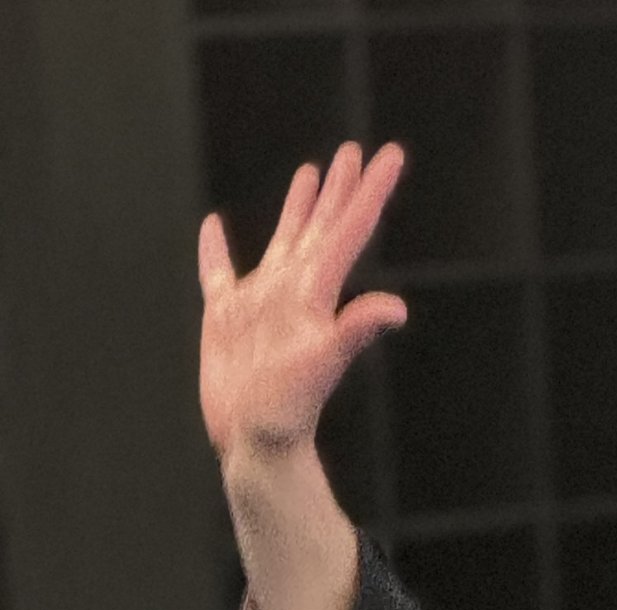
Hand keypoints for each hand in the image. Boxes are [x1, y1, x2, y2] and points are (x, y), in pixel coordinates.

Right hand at [198, 142, 407, 467]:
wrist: (256, 444)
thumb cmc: (289, 409)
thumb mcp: (323, 363)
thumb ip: (355, 330)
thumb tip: (396, 309)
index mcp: (315, 292)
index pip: (350, 230)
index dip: (369, 191)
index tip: (391, 155)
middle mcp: (293, 290)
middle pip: (323, 227)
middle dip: (340, 189)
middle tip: (354, 151)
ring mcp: (262, 302)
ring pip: (283, 240)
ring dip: (298, 207)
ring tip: (311, 173)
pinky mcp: (227, 317)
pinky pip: (218, 272)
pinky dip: (215, 248)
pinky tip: (214, 226)